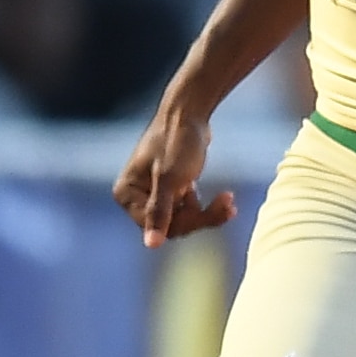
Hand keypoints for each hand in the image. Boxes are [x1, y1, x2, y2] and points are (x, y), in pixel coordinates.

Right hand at [112, 90, 235, 247]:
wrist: (190, 111)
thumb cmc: (177, 141)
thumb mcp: (170, 178)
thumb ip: (160, 211)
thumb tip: (151, 245)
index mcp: (126, 194)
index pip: (156, 227)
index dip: (185, 223)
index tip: (216, 212)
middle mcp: (135, 196)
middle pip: (170, 225)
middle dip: (200, 218)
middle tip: (229, 205)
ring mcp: (153, 192)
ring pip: (182, 219)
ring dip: (207, 213)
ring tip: (229, 201)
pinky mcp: (171, 189)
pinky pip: (188, 209)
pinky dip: (206, 207)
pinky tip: (225, 198)